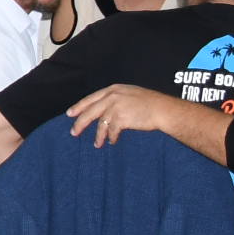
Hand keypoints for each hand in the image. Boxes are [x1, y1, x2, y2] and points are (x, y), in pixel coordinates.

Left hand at [65, 83, 184, 144]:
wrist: (163, 109)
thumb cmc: (150, 103)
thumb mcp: (130, 94)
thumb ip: (115, 99)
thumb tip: (102, 111)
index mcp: (113, 90)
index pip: (90, 98)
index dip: (79, 107)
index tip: (70, 114)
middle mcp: (112, 97)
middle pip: (90, 111)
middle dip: (80, 123)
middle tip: (74, 132)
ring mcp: (116, 107)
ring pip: (100, 124)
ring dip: (98, 136)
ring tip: (97, 144)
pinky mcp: (121, 119)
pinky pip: (111, 131)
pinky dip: (111, 138)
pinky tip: (112, 142)